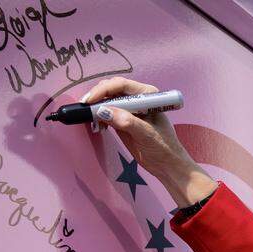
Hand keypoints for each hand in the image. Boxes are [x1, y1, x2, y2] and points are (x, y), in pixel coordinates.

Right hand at [80, 77, 216, 205]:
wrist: (166, 165)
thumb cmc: (164, 147)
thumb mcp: (147, 134)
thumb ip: (127, 122)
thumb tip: (104, 111)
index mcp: (147, 95)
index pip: (121, 85)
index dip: (104, 90)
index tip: (90, 101)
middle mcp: (137, 98)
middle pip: (111, 89)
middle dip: (97, 97)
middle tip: (85, 110)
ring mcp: (129, 108)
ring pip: (106, 100)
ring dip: (95, 108)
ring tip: (91, 121)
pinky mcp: (122, 120)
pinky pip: (105, 113)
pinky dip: (98, 117)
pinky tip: (98, 127)